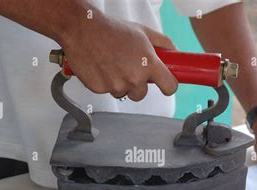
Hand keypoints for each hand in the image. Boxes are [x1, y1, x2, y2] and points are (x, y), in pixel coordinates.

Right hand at [58, 14, 177, 100]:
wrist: (83, 29)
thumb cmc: (111, 30)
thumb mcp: (143, 32)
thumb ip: (162, 43)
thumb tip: (174, 52)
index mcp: (148, 64)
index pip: (169, 86)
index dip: (168, 86)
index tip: (165, 84)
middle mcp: (134, 78)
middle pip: (142, 94)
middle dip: (136, 84)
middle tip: (127, 68)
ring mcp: (117, 85)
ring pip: (123, 93)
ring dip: (119, 83)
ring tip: (112, 64)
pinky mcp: (100, 89)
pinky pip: (106, 91)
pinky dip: (104, 82)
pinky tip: (101, 67)